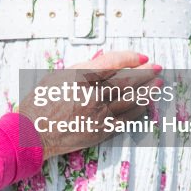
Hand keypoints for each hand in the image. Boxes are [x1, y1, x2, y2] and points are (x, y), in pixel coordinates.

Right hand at [18, 50, 161, 159]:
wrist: (32, 134)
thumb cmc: (40, 102)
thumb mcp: (57, 76)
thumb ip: (82, 68)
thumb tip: (104, 60)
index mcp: (80, 77)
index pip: (114, 62)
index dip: (131, 57)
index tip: (142, 56)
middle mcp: (92, 94)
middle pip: (127, 80)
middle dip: (146, 72)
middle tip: (158, 67)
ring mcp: (98, 114)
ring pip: (131, 100)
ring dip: (147, 91)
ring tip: (159, 84)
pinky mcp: (101, 131)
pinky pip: (126, 119)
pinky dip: (138, 110)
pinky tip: (145, 104)